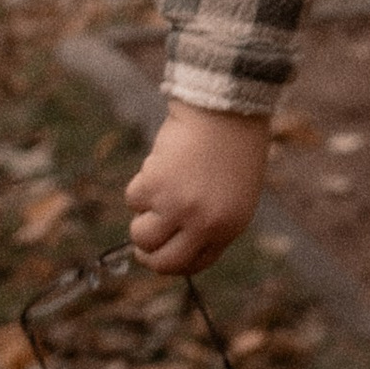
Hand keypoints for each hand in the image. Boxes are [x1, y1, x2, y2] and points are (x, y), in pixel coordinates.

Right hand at [127, 103, 271, 276]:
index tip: (161, 253)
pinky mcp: (155, 186)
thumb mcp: (235, 191)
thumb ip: (210, 219)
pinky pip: (133, 199)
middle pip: (162, 263)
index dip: (173, 261)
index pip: (194, 264)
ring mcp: (178, 207)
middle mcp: (204, 224)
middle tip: (142, 240)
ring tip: (158, 188)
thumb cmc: (233, 143)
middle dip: (147, 253)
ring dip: (142, 216)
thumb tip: (174, 242)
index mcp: (229, 226)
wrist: (226, 104)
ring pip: (141, 235)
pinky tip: (161, 162)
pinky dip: (141, 183)